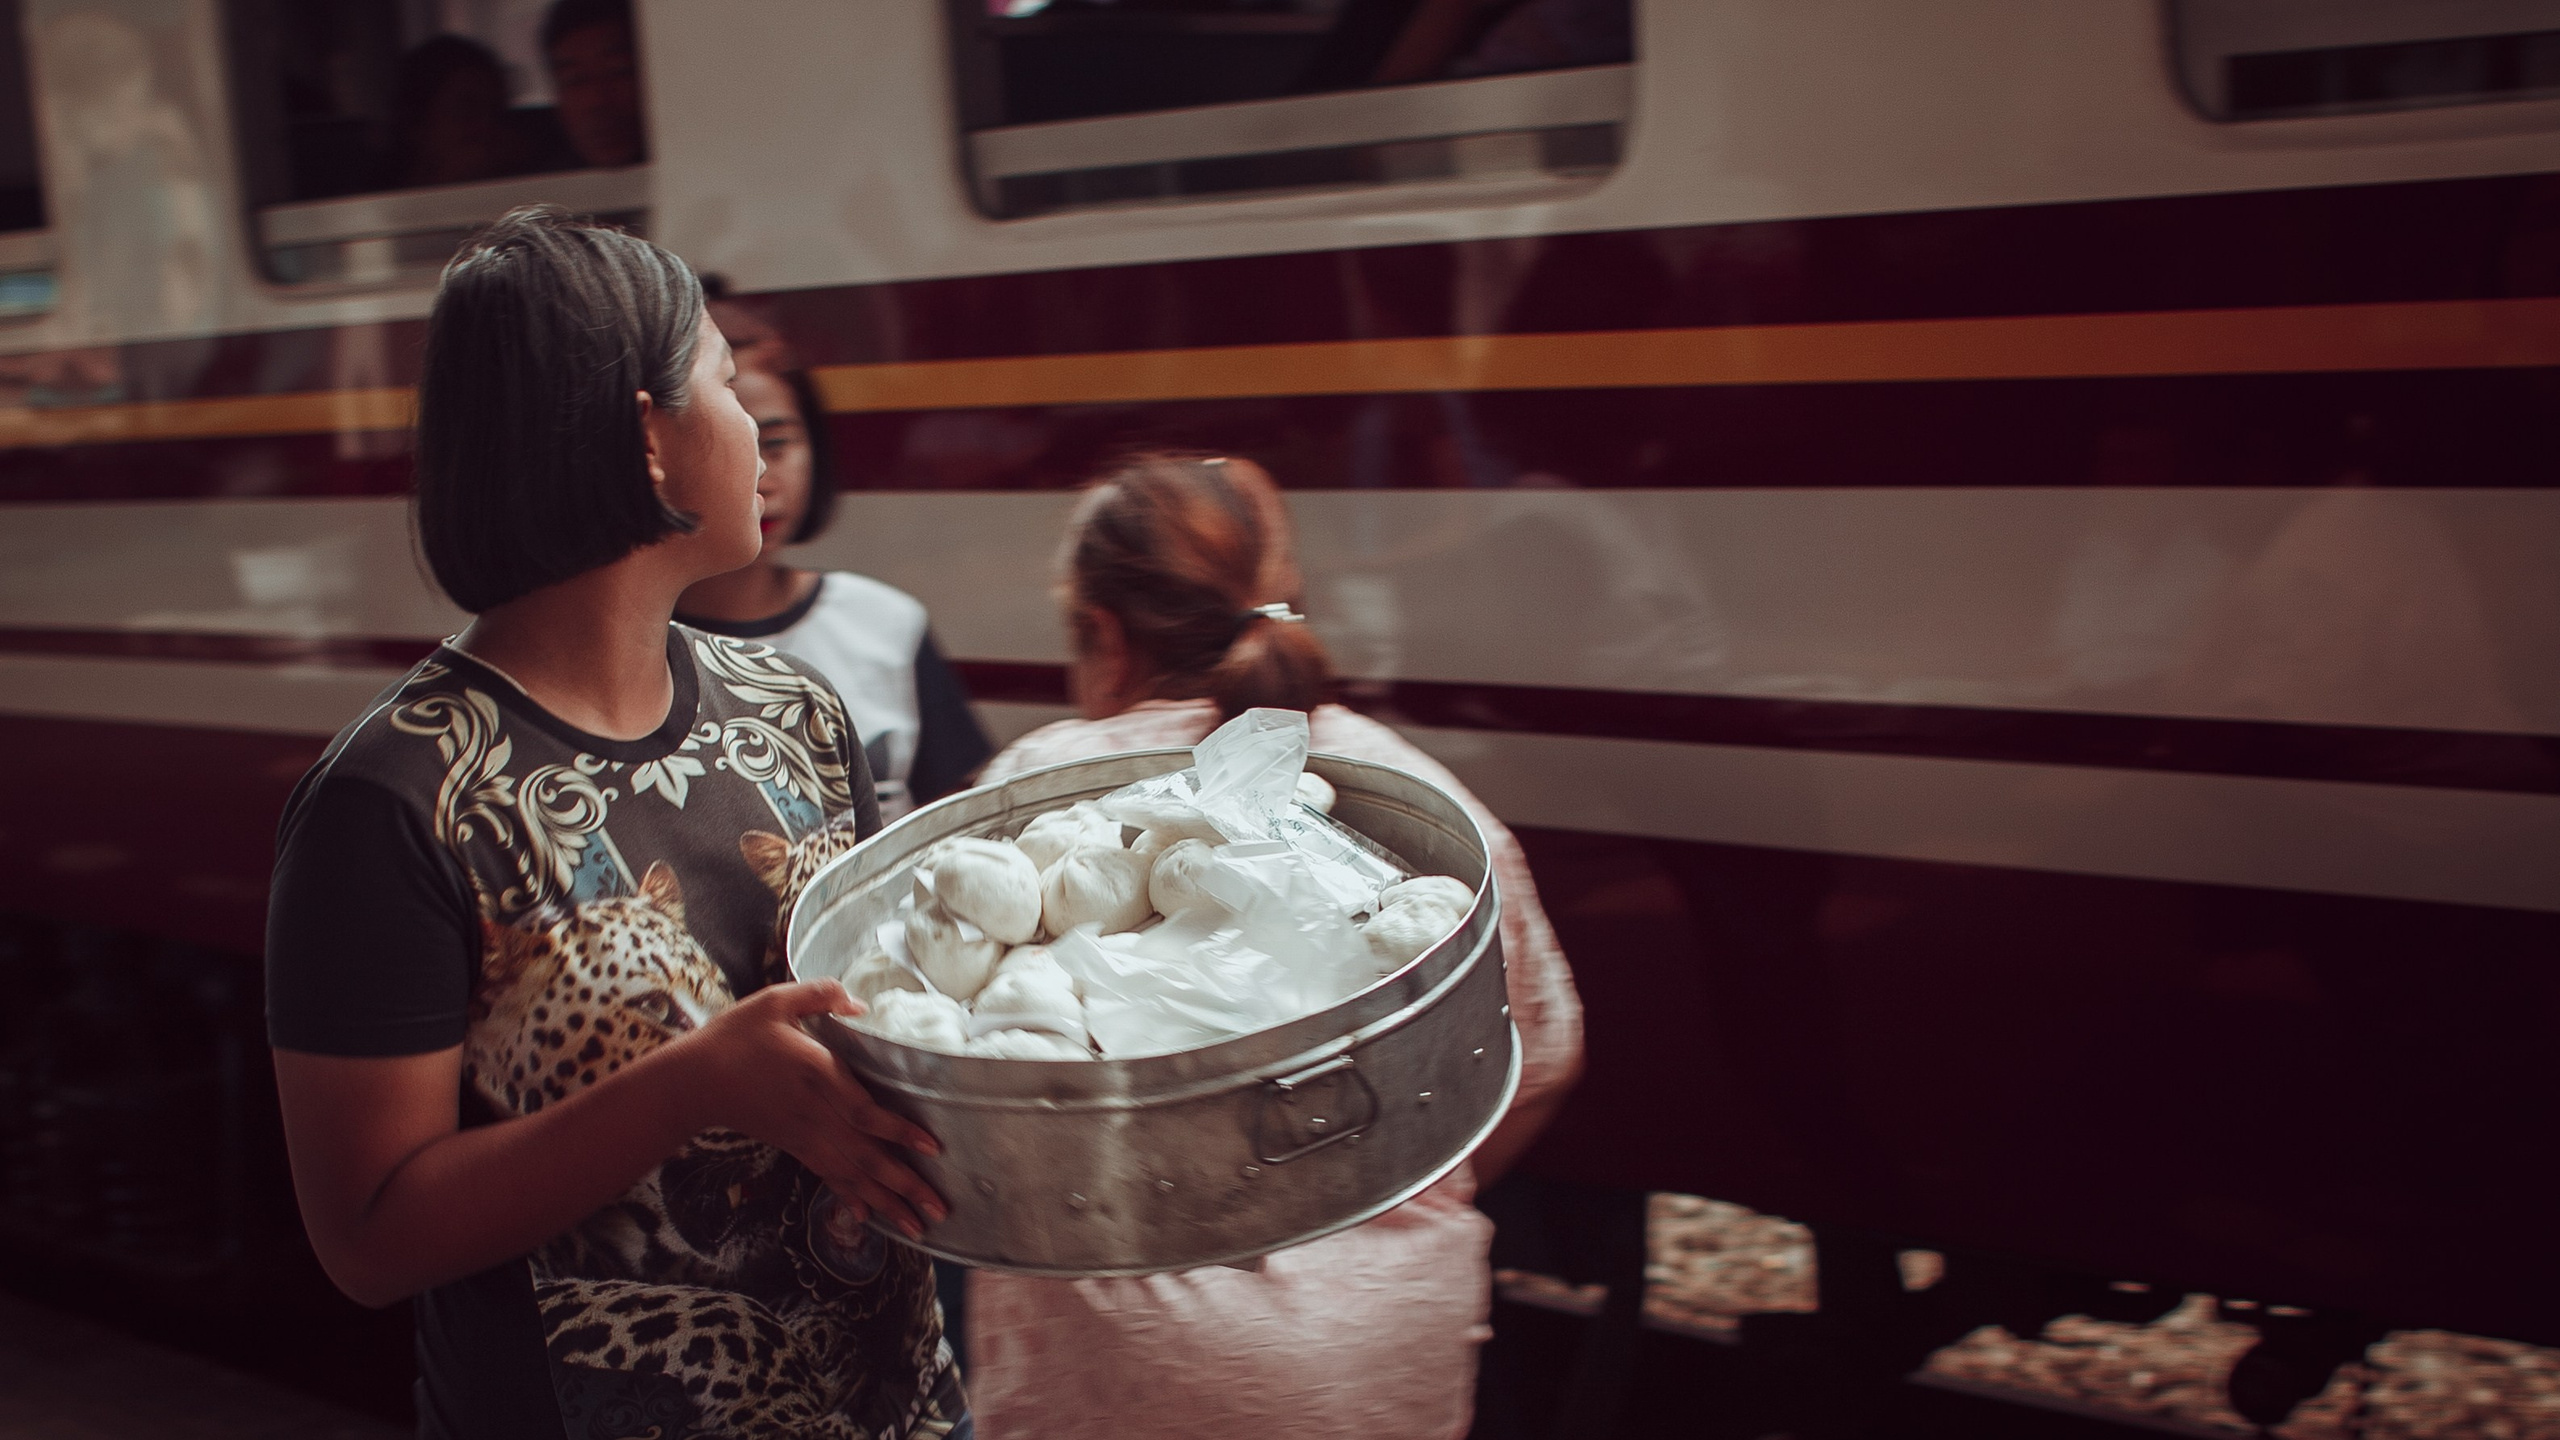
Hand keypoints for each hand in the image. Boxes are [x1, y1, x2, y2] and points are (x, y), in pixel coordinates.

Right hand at [681, 979, 947, 1236]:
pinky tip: (870, 1216)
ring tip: (918, 1225)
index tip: (931, 1146)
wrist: (693, 1081)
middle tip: (939, 1209)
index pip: (863, 1111)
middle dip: (905, 1184)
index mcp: (816, 1075)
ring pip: (851, 1173)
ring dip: (886, 1201)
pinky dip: (850, 1196)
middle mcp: (815, 1113)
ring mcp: (804, 1135)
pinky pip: (827, 1174)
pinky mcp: (793, 1145)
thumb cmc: (736, 1037)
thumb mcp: (776, 1001)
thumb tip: (860, 1004)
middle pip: (866, 1155)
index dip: (898, 1130)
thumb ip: (820, 996)